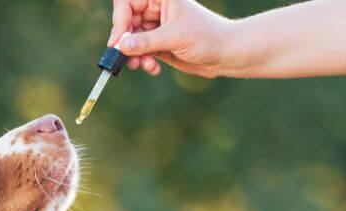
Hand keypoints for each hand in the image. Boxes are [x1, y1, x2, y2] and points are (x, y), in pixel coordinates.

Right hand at [108, 0, 233, 77]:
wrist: (227, 54)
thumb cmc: (207, 36)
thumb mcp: (174, 37)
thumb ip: (146, 41)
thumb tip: (120, 46)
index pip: (127, 2)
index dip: (120, 20)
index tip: (119, 40)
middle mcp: (156, 9)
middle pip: (126, 22)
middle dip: (126, 42)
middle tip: (125, 58)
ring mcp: (156, 26)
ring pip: (131, 39)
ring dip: (134, 55)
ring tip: (143, 66)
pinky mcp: (159, 43)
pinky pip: (140, 51)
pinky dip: (143, 61)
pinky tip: (153, 68)